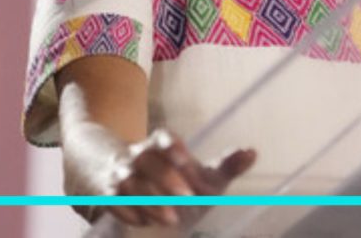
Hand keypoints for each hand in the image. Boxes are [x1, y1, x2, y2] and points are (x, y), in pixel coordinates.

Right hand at [84, 129, 256, 230]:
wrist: (123, 183)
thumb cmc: (173, 179)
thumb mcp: (201, 174)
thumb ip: (226, 166)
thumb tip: (252, 152)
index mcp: (160, 146)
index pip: (162, 137)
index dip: (172, 146)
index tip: (185, 159)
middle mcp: (138, 157)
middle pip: (146, 160)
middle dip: (166, 177)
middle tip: (187, 196)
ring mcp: (120, 176)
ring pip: (127, 181)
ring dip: (148, 199)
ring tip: (170, 218)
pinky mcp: (108, 196)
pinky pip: (111, 201)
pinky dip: (126, 211)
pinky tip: (142, 222)